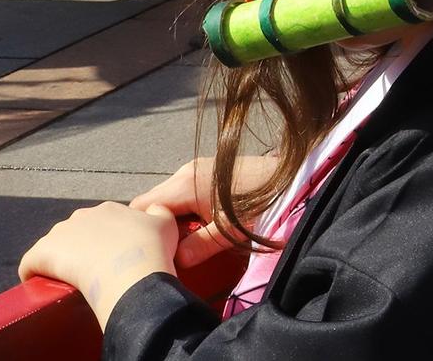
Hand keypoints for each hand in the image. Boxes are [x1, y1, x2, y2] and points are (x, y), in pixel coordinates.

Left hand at [19, 203, 179, 326]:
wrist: (132, 271)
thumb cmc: (151, 250)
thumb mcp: (166, 223)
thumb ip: (158, 213)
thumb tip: (153, 211)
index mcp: (109, 209)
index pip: (100, 226)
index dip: (106, 244)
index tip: (112, 260)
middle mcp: (82, 215)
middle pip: (75, 235)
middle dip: (82, 251)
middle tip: (96, 272)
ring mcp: (60, 233)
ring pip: (54, 248)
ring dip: (61, 262)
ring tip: (73, 282)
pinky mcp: (42, 253)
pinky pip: (30, 264)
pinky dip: (34, 273)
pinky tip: (43, 285)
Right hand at [131, 156, 263, 269]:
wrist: (292, 178)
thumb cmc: (261, 204)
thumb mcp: (229, 231)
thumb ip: (198, 247)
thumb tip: (172, 264)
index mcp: (184, 184)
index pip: (141, 206)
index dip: (140, 230)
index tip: (146, 252)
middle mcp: (185, 172)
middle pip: (152, 202)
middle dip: (153, 227)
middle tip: (161, 250)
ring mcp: (197, 169)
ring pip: (168, 198)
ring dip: (170, 219)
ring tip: (178, 242)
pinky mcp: (209, 172)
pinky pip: (183, 192)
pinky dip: (183, 210)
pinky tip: (195, 227)